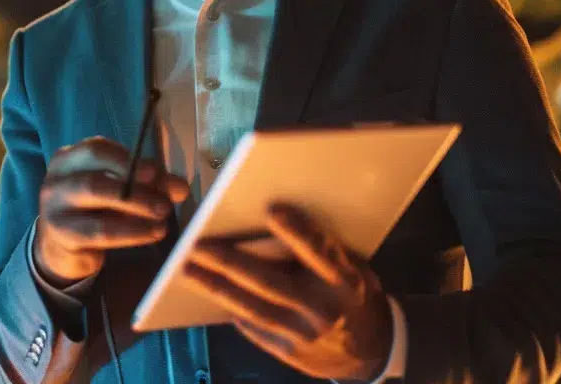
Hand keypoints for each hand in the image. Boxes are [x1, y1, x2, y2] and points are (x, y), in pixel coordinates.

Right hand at [34, 136, 189, 286]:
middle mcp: (56, 180)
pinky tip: (153, 233)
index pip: (97, 150)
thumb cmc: (94, 210)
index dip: (127, 159)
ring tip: (163, 216)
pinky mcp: (62, 236)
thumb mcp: (117, 191)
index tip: (155, 172)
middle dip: (134, 187)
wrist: (63, 248)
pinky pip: (100, 232)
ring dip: (136, 207)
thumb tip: (180, 188)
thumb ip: (147, 184)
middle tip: (166, 200)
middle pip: (95, 177)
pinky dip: (131, 232)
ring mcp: (54, 209)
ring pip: (97, 201)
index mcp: (69, 159)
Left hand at [184, 204, 392, 380]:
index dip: (298, 231)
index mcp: (346, 282)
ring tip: (189, 269)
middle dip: (230, 262)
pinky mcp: (289, 352)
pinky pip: (253, 328)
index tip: (272, 208)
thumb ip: (324, 252)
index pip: (320, 252)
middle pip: (270, 283)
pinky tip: (211, 290)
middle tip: (198, 244)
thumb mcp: (355, 269)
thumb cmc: (356, 297)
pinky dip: (232, 307)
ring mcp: (304, 335)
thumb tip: (275, 224)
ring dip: (217, 287)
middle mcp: (323, 309)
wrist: (371, 352)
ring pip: (252, 308)